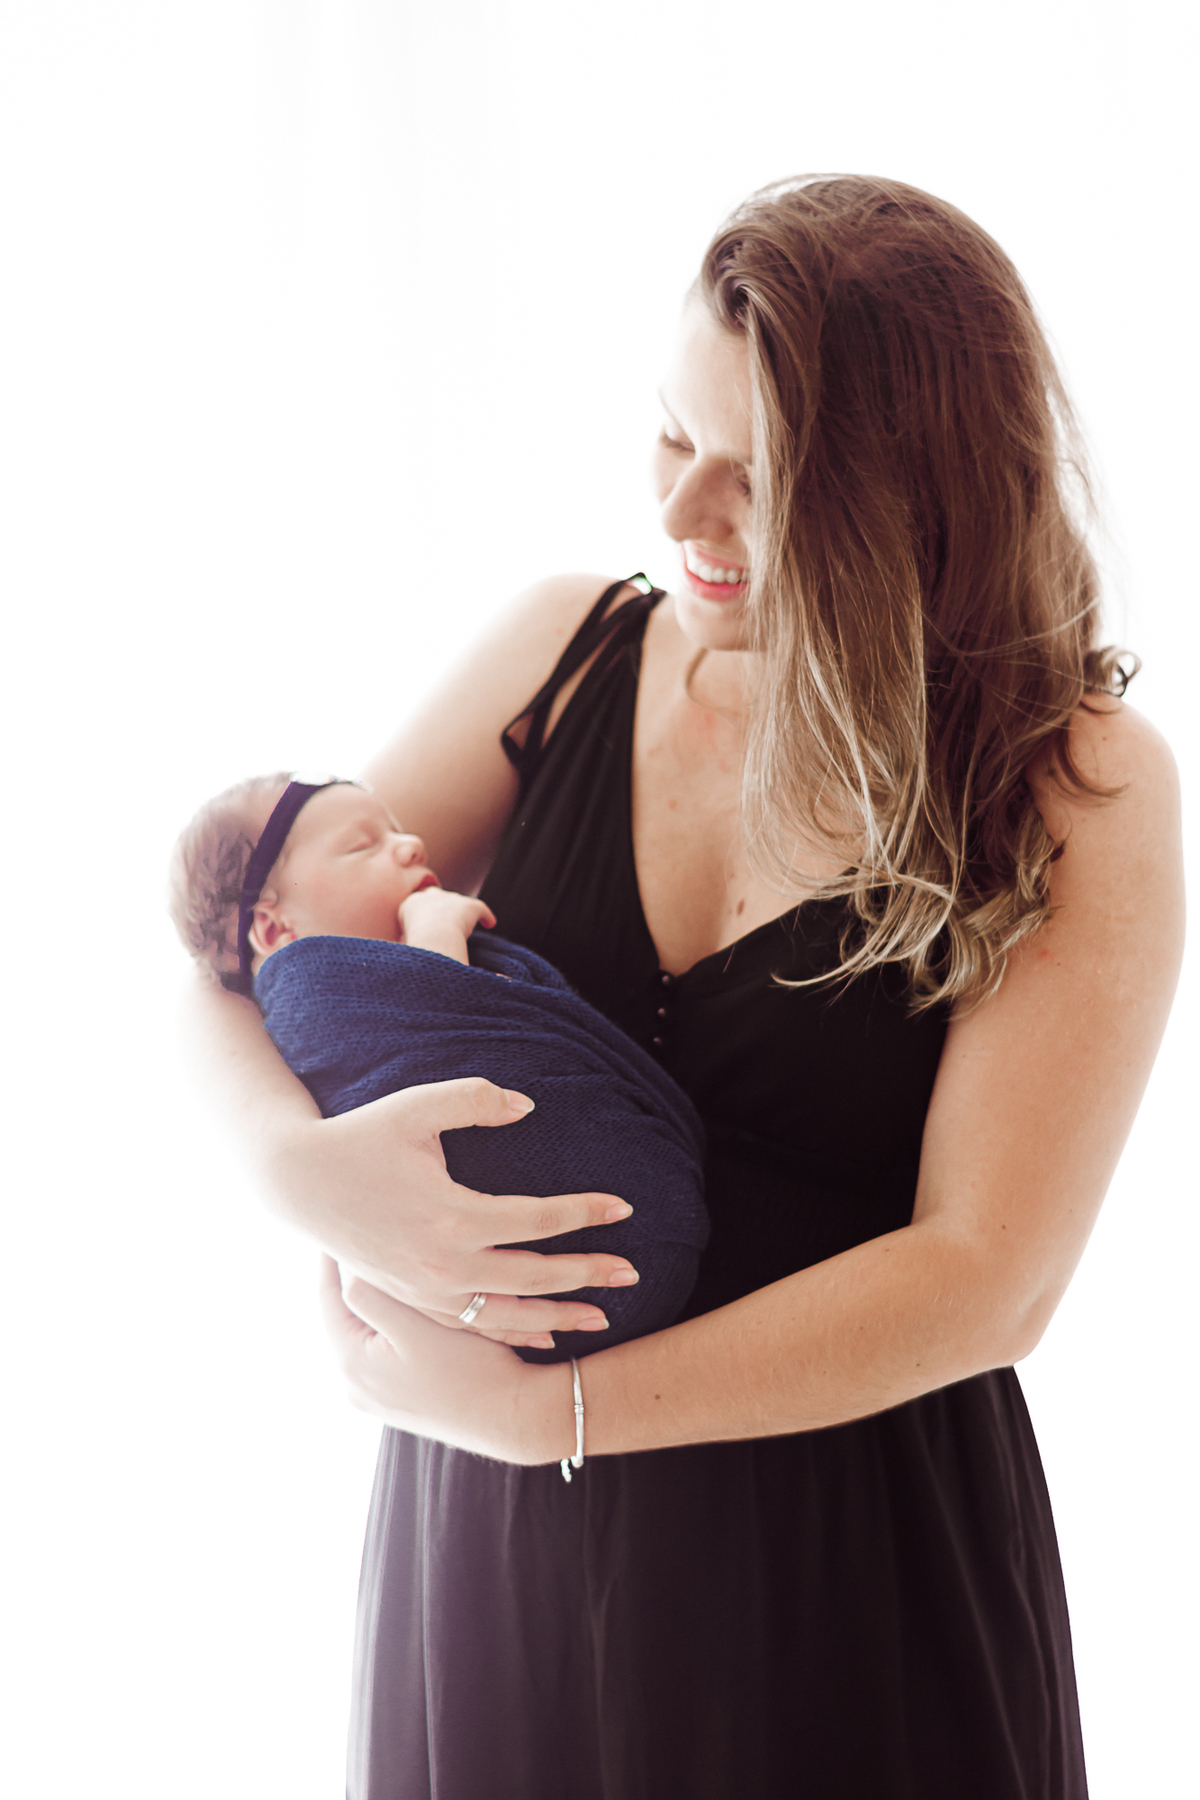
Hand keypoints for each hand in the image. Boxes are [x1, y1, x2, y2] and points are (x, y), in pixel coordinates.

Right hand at [266, 1077, 638, 1347]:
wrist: (298, 1182)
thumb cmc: (361, 1136)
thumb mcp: (418, 1106)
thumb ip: (477, 1100)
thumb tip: (528, 1107)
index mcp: (452, 1215)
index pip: (537, 1219)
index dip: (584, 1213)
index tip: (624, 1209)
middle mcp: (444, 1263)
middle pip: (533, 1274)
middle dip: (587, 1274)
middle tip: (632, 1272)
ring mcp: (428, 1288)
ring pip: (508, 1310)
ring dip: (558, 1314)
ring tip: (605, 1319)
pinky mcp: (414, 1297)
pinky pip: (474, 1322)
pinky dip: (512, 1328)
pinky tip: (544, 1334)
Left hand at [320, 1257, 566, 1463]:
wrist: (514, 1418)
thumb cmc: (470, 1369)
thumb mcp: (415, 1326)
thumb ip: (373, 1294)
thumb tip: (346, 1262)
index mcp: (352, 1364)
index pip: (328, 1298)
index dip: (332, 1260)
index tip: (336, 1227)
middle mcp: (355, 1385)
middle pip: (346, 1315)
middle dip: (354, 1278)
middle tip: (359, 1238)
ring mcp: (376, 1395)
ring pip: (367, 1330)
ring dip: (375, 1300)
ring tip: (382, 1262)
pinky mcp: (399, 1398)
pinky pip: (385, 1348)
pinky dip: (393, 1322)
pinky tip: (409, 1301)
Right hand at [398, 886, 494, 945]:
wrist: (433, 938)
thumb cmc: (417, 946)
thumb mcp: (406, 945)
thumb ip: (410, 943)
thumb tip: (413, 953)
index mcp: (411, 904)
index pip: (415, 903)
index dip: (421, 913)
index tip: (424, 922)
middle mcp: (431, 896)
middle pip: (433, 894)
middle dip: (437, 903)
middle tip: (442, 917)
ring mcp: (452, 899)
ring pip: (457, 902)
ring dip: (460, 912)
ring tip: (466, 925)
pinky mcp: (470, 905)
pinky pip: (480, 909)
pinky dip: (486, 916)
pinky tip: (490, 923)